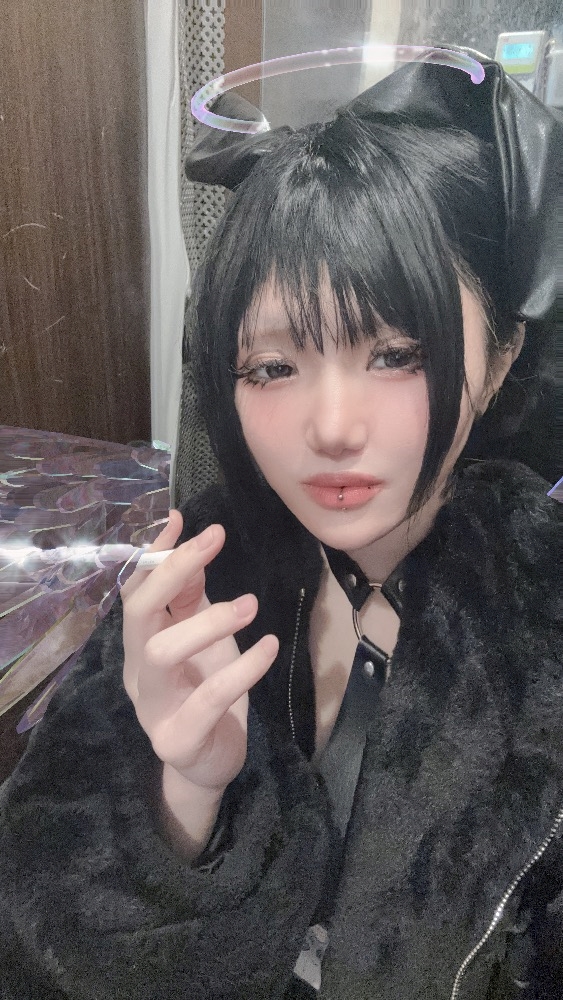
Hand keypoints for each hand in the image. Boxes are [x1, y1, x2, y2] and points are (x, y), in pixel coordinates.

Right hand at [121, 511, 278, 793]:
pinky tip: (269, 647)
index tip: (178, 518)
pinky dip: (242, 669)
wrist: (207, 766)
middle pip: (137, 615)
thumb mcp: (200, 638)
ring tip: (250, 605)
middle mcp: (136, 672)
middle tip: (214, 541)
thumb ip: (191, 598)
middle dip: (172, 572)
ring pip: (161, 654)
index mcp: (139, 644)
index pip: (135, 590)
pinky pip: (208, 698)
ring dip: (207, 622)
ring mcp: (152, 708)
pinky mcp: (178, 739)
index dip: (153, 554)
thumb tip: (195, 544)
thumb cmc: (203, 691)